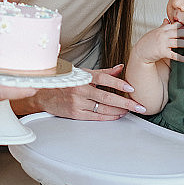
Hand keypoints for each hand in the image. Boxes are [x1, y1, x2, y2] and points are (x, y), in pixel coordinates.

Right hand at [13, 64, 146, 120]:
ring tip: (131, 110)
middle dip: (126, 102)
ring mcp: (77, 102)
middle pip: (107, 96)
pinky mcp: (75, 113)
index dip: (118, 83)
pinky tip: (118, 115)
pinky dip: (109, 116)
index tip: (131, 88)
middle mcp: (80, 89)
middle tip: (139, 106)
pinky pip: (96, 116)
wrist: (44, 93)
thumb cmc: (65, 81)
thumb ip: (103, 72)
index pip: (104, 78)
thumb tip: (120, 67)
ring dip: (119, 110)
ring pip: (103, 108)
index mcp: (82, 76)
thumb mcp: (83, 72)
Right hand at [131, 19, 183, 63]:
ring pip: (178, 42)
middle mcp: (163, 35)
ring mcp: (163, 43)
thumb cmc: (147, 41)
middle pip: (178, 32)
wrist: (140, 51)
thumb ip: (162, 26)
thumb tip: (166, 20)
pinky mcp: (162, 52)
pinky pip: (173, 55)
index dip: (183, 26)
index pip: (175, 25)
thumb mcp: (154, 32)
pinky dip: (181, 58)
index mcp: (162, 29)